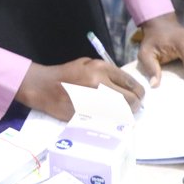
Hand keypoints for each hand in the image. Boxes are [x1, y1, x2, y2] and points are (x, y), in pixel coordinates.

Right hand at [15, 58, 145, 120]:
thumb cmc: (66, 73)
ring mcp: (94, 102)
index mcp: (101, 69)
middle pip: (130, 100)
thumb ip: (107, 72)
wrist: (44, 87)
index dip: (138, 90)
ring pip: (122, 113)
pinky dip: (113, 120)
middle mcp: (100, 85)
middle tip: (134, 106)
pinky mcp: (88, 115)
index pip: (130, 82)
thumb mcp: (88, 63)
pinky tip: (111, 118)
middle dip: (135, 104)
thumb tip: (124, 84)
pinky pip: (108, 120)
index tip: (139, 95)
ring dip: (126, 114)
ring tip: (124, 113)